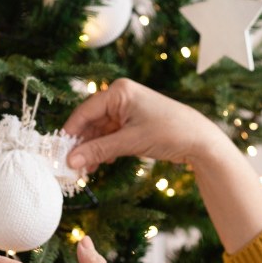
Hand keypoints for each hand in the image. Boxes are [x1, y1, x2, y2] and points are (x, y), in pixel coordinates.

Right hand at [63, 78, 235, 172]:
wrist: (201, 140)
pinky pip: (112, 135)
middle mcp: (121, 97)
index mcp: (119, 92)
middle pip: (91, 122)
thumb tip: (72, 160)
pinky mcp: (134, 123)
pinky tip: (101, 164)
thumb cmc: (169, 133)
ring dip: (94, 150)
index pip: (85, 111)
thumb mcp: (130, 142)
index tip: (60, 152)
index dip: (72, 132)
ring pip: (101, 131)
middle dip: (83, 144)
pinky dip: (106, 149)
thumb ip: (99, 150)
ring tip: (85, 170)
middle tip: (72, 166)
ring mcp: (128, 110)